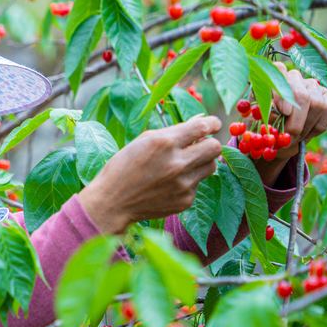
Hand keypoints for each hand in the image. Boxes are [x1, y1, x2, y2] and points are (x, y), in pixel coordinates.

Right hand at [77, 115, 222, 234]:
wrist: (112, 203)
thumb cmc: (123, 167)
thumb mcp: (143, 141)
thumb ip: (172, 132)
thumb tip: (200, 123)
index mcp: (164, 143)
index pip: (203, 127)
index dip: (212, 123)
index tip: (213, 124)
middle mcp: (177, 163)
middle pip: (214, 147)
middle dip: (209, 143)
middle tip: (200, 145)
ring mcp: (183, 184)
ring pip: (211, 166)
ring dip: (200, 162)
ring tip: (182, 165)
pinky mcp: (185, 200)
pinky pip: (197, 185)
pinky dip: (186, 181)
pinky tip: (168, 184)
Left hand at [251, 62, 326, 185]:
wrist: (277, 136)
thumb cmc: (262, 126)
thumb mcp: (254, 122)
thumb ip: (258, 116)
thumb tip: (260, 117)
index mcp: (272, 78)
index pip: (278, 72)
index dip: (282, 91)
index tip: (283, 112)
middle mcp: (293, 78)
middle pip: (300, 93)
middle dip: (296, 118)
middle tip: (290, 134)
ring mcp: (311, 86)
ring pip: (316, 103)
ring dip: (305, 126)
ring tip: (294, 138)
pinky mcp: (326, 97)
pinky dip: (316, 127)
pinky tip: (305, 135)